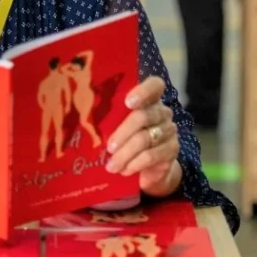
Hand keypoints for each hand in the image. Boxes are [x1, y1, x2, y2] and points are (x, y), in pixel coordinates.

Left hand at [105, 76, 181, 196]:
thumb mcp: (118, 127)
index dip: (143, 91)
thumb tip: (84, 121)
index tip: (128, 102)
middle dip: (123, 133)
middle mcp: (162, 112)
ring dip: (125, 153)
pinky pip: (151, 155)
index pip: (155, 85)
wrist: (149, 168)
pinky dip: (135, 163)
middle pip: (143, 116)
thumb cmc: (127, 140)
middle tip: (109, 148)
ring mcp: (169, 130)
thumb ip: (110, 119)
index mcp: (149, 100)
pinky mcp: (172, 149)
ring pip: (145, 138)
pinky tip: (124, 170)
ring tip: (111, 165)